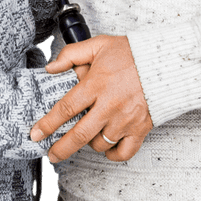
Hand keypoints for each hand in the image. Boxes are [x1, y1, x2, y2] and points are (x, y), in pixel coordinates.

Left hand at [30, 35, 152, 162]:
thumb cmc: (131, 53)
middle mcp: (109, 105)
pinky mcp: (140, 129)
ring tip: (86, 134)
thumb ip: (71, 55)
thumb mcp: (98, 45)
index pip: (66, 108)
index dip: (48, 123)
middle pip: (79, 134)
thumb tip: (51, 68)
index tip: (35, 134)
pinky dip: (113, 154)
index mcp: (96, 84)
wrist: (165, 63)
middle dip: (61, 148)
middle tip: (51, 154)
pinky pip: (123, 153)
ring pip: (100, 144)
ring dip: (89, 143)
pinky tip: (107, 147)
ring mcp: (125, 120)